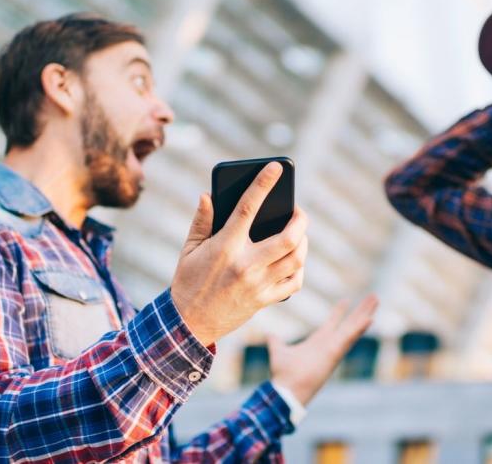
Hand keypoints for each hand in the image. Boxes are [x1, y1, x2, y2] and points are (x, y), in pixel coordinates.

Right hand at [169, 162, 308, 345]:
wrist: (189, 324)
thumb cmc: (188, 281)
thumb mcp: (189, 249)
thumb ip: (201, 221)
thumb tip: (208, 194)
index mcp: (225, 247)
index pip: (247, 207)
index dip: (263, 184)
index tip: (276, 167)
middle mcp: (246, 265)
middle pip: (288, 237)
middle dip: (300, 219)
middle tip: (298, 211)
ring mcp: (259, 285)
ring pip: (296, 258)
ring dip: (303, 242)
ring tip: (298, 233)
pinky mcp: (265, 300)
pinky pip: (294, 282)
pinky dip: (300, 268)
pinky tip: (294, 259)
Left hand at [269, 295, 378, 405]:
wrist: (286, 390)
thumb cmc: (284, 375)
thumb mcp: (278, 351)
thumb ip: (275, 342)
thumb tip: (269, 335)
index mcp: (318, 341)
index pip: (332, 323)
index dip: (340, 311)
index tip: (347, 299)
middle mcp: (329, 344)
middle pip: (349, 323)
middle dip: (361, 310)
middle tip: (373, 297)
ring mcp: (334, 349)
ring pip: (354, 328)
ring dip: (365, 314)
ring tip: (376, 300)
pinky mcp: (335, 354)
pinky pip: (349, 339)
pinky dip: (359, 329)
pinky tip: (370, 319)